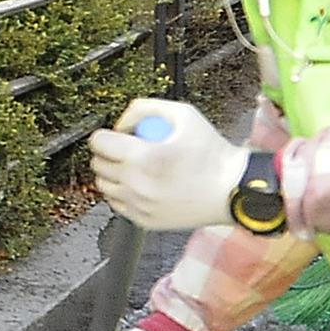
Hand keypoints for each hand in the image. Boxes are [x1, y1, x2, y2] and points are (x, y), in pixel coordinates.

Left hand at [88, 99, 245, 231]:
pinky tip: (143, 185)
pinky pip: (118, 204)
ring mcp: (139, 205)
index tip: (115, 135)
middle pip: (98, 165)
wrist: (231, 190)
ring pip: (105, 186)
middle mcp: (136, 184)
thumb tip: (121, 123)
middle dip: (108, 153)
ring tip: (136, 168)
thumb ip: (144, 109)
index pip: (99, 143)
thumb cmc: (212, 153)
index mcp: (142, 156)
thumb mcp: (183, 114)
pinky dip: (125, 194)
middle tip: (126, 149)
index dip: (105, 134)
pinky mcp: (144, 221)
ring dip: (114, 174)